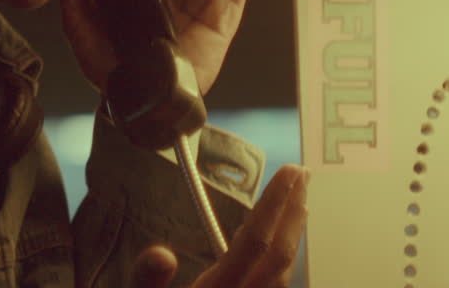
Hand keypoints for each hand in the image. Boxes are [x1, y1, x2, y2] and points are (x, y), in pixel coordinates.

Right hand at [130, 164, 308, 287]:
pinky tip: (276, 247)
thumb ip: (146, 281)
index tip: (288, 172)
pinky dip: (280, 259)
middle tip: (302, 174)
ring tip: (297, 202)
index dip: (274, 205)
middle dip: (292, 212)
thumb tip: (160, 254)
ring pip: (282, 275)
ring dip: (291, 234)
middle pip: (279, 257)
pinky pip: (274, 286)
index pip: (254, 244)